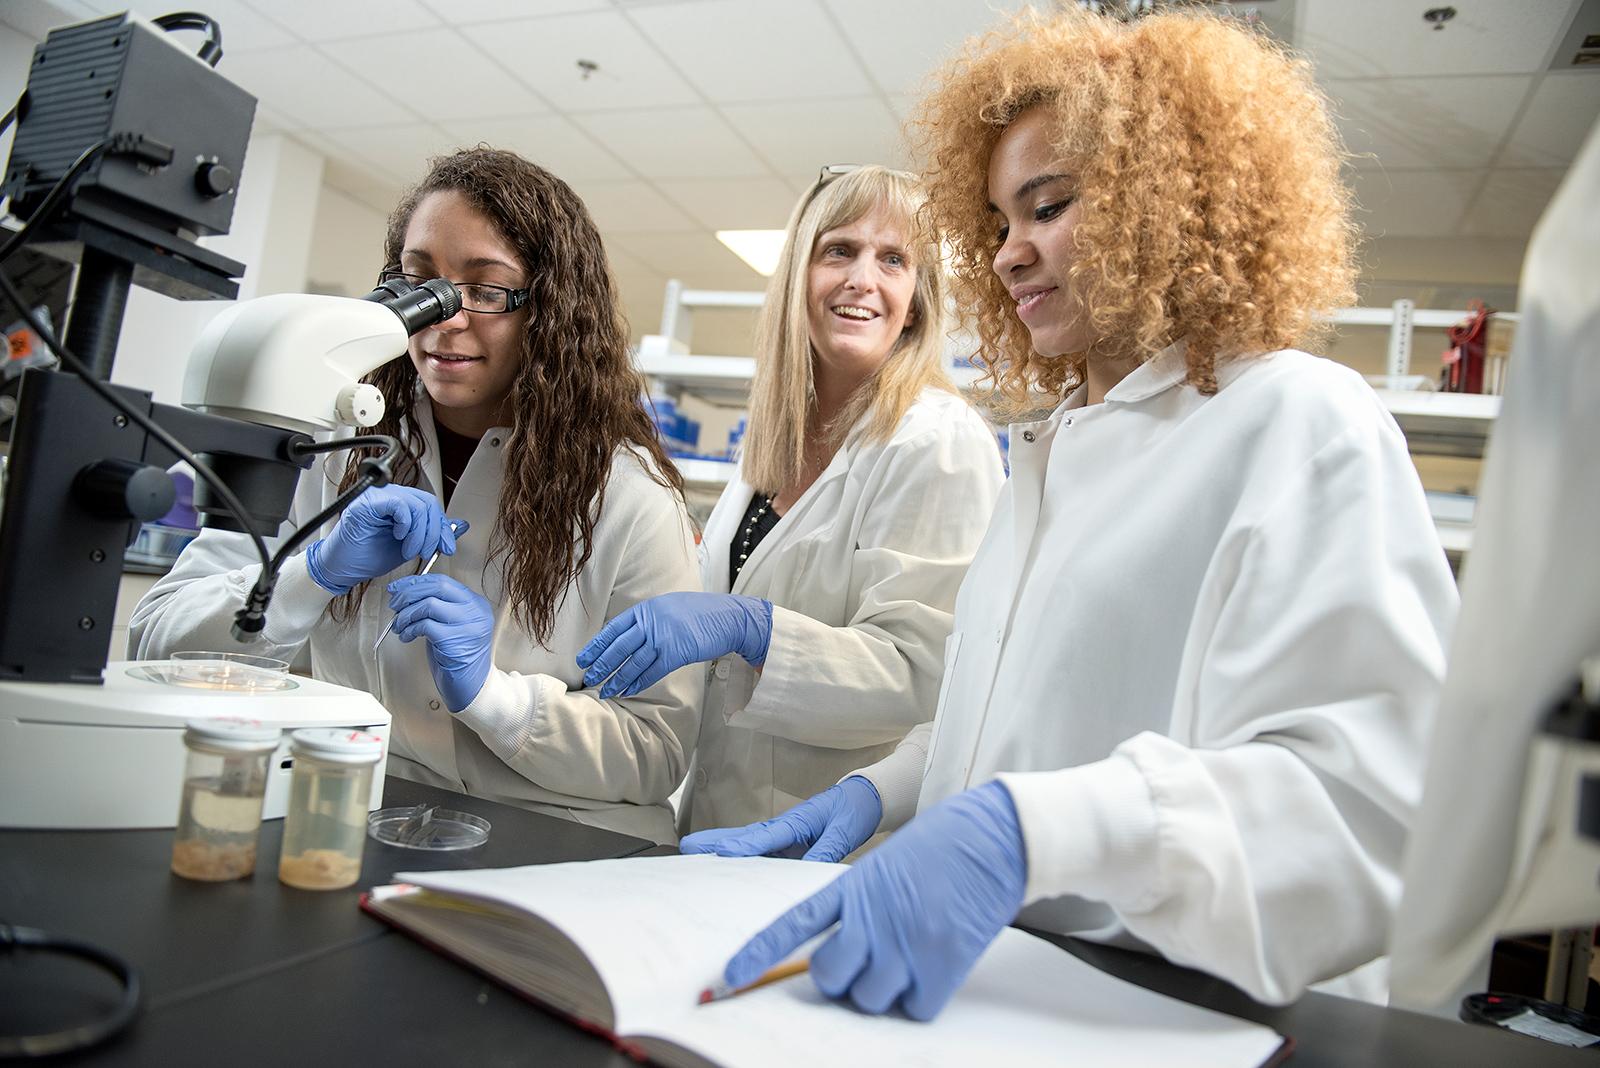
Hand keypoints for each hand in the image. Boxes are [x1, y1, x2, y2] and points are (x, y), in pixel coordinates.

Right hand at [306, 485, 461, 593]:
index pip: (431, 505)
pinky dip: (405, 523)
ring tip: (411, 550)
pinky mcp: (367, 502)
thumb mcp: (410, 545)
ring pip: (416, 504)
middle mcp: (389, 494)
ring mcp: (377, 495)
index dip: (442, 527)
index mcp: (400, 502)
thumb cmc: (370, 555)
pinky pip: (398, 504)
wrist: (344, 567)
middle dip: (434, 531)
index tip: (446, 547)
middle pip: (427, 503)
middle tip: (427, 551)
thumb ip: (432, 533)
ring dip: (419, 532)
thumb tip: (460, 526)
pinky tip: (398, 536)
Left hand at [388, 574, 493, 711]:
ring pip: (428, 605)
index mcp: (475, 603)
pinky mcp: (455, 641)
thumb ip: (438, 606)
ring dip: (406, 615)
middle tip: (394, 604)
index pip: (443, 582)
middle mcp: (475, 611)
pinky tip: (406, 636)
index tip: (397, 587)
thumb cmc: (456, 654)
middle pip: (437, 588)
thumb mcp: (452, 623)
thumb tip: (406, 592)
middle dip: (408, 593)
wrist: (471, 684)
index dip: (416, 582)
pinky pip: (424, 626)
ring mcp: (468, 626)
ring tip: (399, 625)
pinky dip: (409, 629)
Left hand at [576, 592, 772, 698]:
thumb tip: (630, 634)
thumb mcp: (669, 607)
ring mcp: (663, 637)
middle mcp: (652, 621)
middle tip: (589, 676)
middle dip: (601, 663)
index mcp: (647, 609)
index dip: (597, 645)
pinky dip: (637, 682)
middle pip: (619, 646)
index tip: (583, 657)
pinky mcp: (676, 652)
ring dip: (617, 678)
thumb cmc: (702, 614)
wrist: (729, 618)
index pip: (614, 629)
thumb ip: (649, 619)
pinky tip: (627, 691)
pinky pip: (651, 671)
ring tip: (605, 690)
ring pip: (632, 661)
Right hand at [680, 776, 882, 862]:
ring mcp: (784, 836)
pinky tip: (726, 868)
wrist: (865, 799)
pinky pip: (761, 853)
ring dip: (722, 849)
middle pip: (746, 837)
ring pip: (748, 844)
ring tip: (693, 855)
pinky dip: (741, 858)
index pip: (766, 836)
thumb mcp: (845, 831)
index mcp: (797, 821)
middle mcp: (784, 828)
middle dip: (717, 842)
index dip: (744, 846)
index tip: (722, 853)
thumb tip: (807, 871)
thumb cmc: (854, 811)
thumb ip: (826, 850)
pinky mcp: (788, 845)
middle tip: (687, 847)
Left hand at [723, 781, 1025, 1020]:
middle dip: (841, 977)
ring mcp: (906, 942)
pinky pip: (915, 1007)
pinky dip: (921, 997)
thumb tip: (841, 951)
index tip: (731, 979)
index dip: (760, 955)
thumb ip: (858, 905)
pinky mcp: (942, 964)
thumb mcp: (886, 867)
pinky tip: (934, 967)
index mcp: (853, 887)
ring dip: (884, 989)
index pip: (792, 924)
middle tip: (865, 960)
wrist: (996, 837)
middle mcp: (872, 917)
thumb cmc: (944, 845)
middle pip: (829, 975)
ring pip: (870, 998)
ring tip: (907, 957)